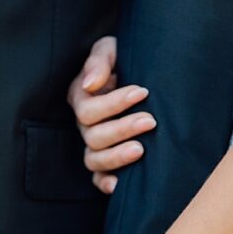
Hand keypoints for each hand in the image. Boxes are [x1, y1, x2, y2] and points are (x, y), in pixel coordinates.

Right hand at [68, 36, 156, 194]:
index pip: (88, 110)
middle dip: (122, 129)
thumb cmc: (125, 58)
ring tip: (142, 150)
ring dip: (117, 156)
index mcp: (82, 98)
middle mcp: (85, 124)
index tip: (143, 92)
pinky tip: (119, 185)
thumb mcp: (111, 48)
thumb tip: (90, 85)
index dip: (114, 103)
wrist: (142, 71)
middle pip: (93, 136)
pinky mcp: (105, 160)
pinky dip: (105, 183)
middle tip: (151, 121)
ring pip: (94, 159)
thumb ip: (99, 60)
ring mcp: (94, 144)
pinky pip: (97, 177)